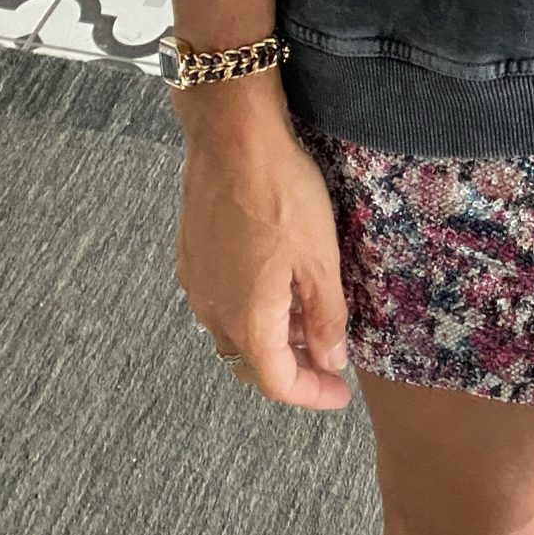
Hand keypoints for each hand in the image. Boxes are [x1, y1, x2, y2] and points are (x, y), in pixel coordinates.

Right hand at [175, 99, 353, 411]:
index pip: (278, 383)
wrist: (232, 140)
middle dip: (292, 370)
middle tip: (328, 361)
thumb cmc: (281, 196)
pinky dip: (252, 310)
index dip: (312, 395)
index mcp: (247, 321)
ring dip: (271, 339)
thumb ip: (326, 318)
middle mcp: (213, 312)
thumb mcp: (321, 260)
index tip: (341, 392)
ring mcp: (197, 284)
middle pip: (251, 364)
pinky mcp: (193, 256)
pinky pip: (222, 302)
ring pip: (235, 333)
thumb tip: (330, 360)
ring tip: (308, 320)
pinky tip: (278, 285)